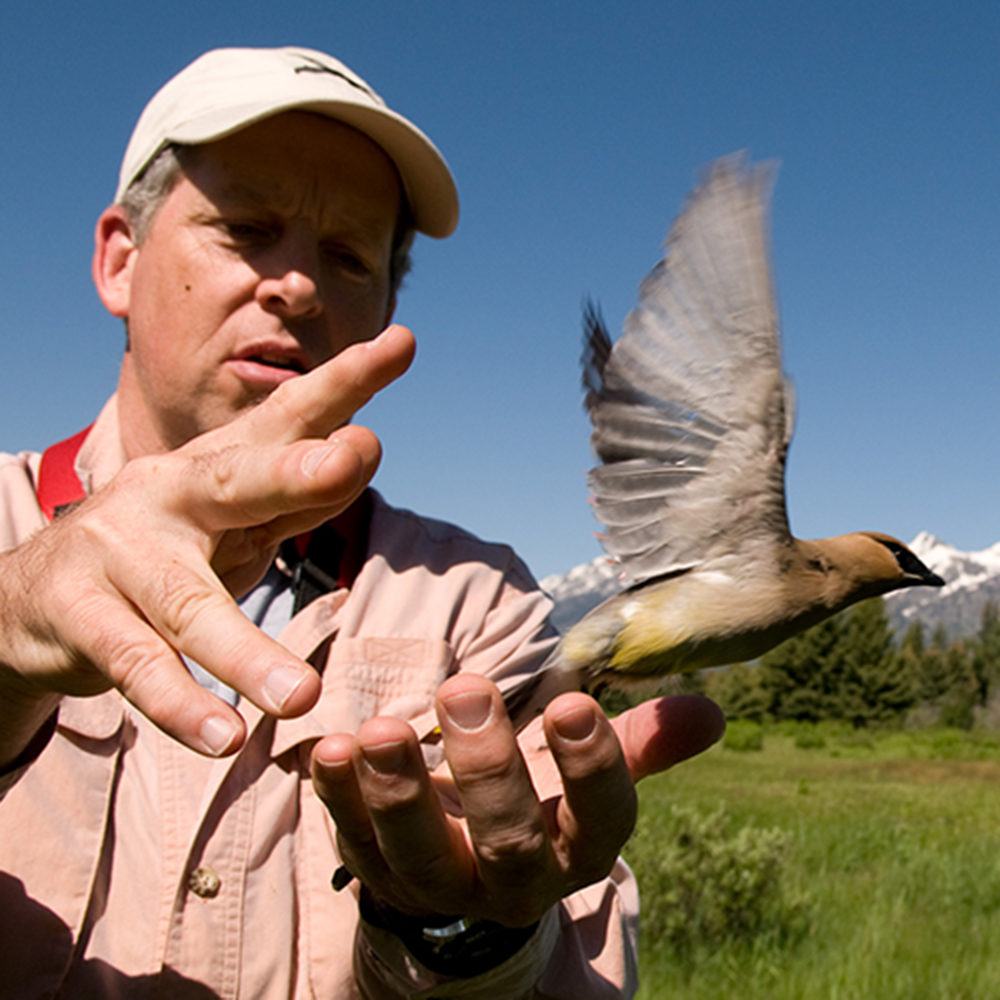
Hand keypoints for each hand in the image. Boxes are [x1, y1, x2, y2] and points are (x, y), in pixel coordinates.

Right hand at [0, 326, 414, 762]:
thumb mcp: (232, 521)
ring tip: (297, 696)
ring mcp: (119, 553)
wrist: (35, 598)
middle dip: (296, 470)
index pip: (286, 419)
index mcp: (216, 470)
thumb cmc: (163, 555)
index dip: (343, 382)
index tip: (401, 343)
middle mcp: (169, 496)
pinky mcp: (81, 614)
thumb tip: (361, 450)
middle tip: (354, 455)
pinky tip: (220, 736)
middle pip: (235, 478)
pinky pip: (135, 665)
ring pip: (187, 603)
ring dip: (244, 650)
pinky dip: (178, 704)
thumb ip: (292, 496)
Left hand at [311, 673, 723, 926]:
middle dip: (487, 767)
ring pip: (423, 853)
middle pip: (510, 840)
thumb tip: (708, 712)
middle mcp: (514, 881)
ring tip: (380, 729)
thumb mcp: (581, 772)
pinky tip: (329, 750)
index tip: (575, 703)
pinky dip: (339, 797)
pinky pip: (355, 841)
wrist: (466, 862)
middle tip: (464, 689)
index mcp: (575, 848)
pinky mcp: (379, 874)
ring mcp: (442, 885)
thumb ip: (636, 741)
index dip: (592, 768)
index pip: (601, 822)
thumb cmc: (535, 797)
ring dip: (399, 790)